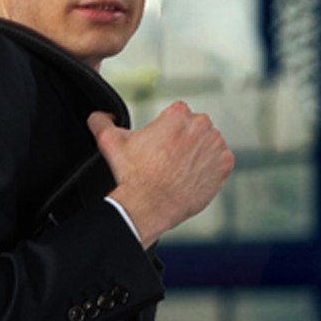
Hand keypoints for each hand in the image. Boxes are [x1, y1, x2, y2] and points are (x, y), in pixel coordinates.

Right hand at [88, 102, 234, 246]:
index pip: (177, 114)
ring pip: (208, 143)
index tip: (160, 145)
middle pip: (195, 127)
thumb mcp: (110, 143)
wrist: (148, 206)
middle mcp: (201, 126)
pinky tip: (191, 177)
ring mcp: (215, 146)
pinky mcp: (224, 165)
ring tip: (178, 170)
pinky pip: (220, 161)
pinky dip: (209, 168)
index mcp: (178, 115)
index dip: (166, 130)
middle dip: (184, 140)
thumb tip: (97, 116)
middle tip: (167, 159)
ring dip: (198, 153)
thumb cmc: (132, 175)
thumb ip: (102, 122)